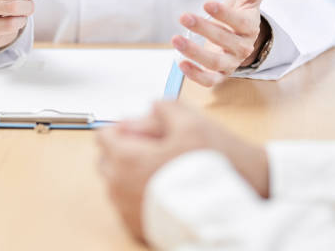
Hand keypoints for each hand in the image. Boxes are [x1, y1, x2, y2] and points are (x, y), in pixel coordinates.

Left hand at [96, 101, 268, 240]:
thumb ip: (166, 108)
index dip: (125, 127)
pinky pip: (130, 205)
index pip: (104, 135)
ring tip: (166, 169)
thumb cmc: (210, 171)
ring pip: (118, 184)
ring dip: (134, 173)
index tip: (144, 130)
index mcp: (125, 159)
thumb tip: (153, 106)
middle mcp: (119, 188)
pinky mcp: (139, 228)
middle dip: (126, 150)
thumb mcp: (193, 123)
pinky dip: (142, 195)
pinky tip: (169, 189)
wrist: (230, 214)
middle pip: (108, 160)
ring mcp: (128, 211)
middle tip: (157, 148)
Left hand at [172, 0, 269, 86]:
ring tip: (176, 39)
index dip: (224, 14)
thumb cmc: (241, 14)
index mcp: (250, 28)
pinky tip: (180, 63)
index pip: (240, 22)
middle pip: (224, 40)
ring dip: (194, 52)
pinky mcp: (219, 74)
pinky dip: (196, 75)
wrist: (239, 37)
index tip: (207, 3)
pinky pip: (209, 80)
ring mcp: (231, 63)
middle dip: (203, 28)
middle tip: (184, 17)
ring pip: (214, 62)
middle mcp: (242, 48)